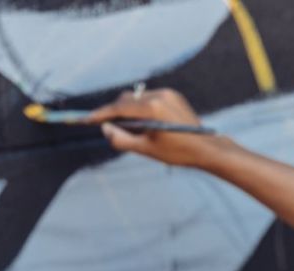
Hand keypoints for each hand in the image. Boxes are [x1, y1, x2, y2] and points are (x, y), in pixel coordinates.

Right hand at [86, 87, 231, 167]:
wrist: (206, 148)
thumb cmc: (177, 153)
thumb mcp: (146, 149)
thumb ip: (122, 139)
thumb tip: (105, 128)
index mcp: (151, 109)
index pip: (118, 108)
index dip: (101, 114)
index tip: (87, 119)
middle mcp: (158, 95)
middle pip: (127, 99)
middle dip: (115, 112)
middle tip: (109, 127)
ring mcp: (167, 93)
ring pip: (138, 98)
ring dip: (129, 110)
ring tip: (131, 128)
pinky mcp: (173, 95)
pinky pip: (150, 98)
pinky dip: (143, 107)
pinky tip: (146, 122)